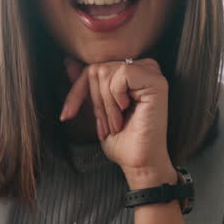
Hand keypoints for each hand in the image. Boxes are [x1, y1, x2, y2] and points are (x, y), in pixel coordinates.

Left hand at [60, 57, 172, 180]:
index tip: (66, 115)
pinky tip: (127, 111)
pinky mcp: (156, 82)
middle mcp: (144, 69)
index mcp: (132, 74)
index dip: (77, 92)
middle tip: (107, 125)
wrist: (138, 161)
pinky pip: (122, 74)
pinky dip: (116, 97)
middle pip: (98, 68)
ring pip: (106, 71)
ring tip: (117, 123)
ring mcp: (152, 74)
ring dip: (106, 104)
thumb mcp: (97, 109)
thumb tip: (69, 62)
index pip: (94, 69)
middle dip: (95, 101)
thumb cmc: (123, 140)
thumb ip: (87, 85)